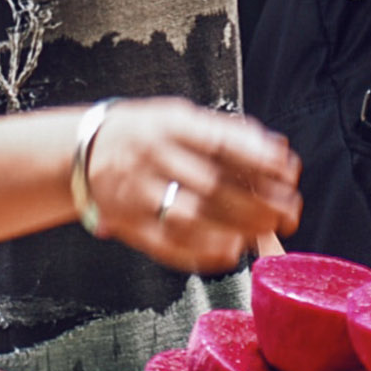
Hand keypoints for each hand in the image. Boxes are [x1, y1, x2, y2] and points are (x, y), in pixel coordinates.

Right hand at [80, 99, 301, 274]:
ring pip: (191, 216)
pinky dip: (202, 251)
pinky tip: (230, 251)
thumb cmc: (145, 134)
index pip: (221, 142)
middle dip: (258, 203)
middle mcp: (150, 156)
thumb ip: (226, 134)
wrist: (82, 150)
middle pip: (212, 184)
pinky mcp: (129, 223)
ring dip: (234, 229)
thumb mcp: (179, 118)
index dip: (259, 160)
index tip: (288, 172)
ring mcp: (136, 192)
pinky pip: (167, 244)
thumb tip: (277, 153)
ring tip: (265, 233)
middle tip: (288, 212)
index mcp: (168, 124)